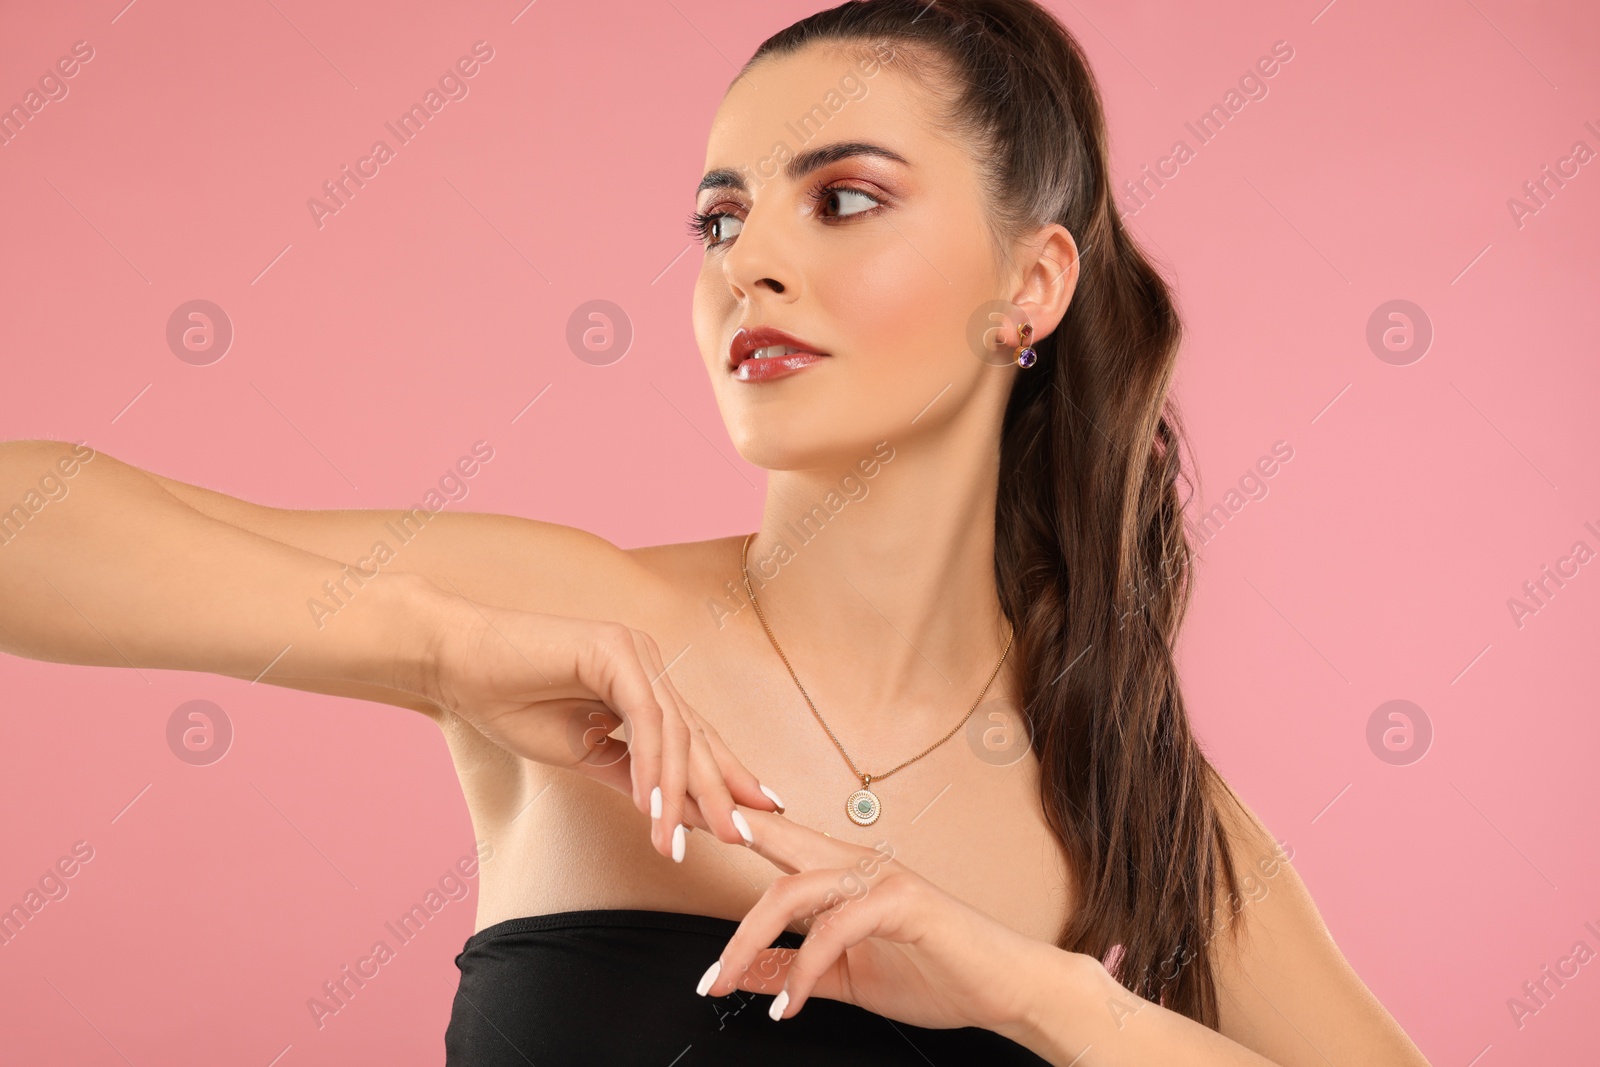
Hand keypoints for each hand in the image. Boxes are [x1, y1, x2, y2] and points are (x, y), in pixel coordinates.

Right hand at [422, 595, 780, 859]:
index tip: (755, 817)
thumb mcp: (580, 752)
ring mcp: (634, 652)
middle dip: (722, 791)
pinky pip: (644, 716)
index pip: (695, 737)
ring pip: (674, 731)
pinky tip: (652, 804)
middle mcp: (648, 664)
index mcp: (643, 684)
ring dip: (679, 792)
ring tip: (678, 842)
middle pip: (696, 735)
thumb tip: (672, 810)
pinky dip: (650, 763)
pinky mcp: (613, 650)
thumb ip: (628, 774)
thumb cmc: (508, 702)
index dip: (727, 777)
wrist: (453, 664)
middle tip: (744, 838)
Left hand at [696, 806, 1081, 1036]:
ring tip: (720, 983)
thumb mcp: (845, 977)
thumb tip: (737, 974)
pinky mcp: (903, 904)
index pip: (773, 838)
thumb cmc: (935, 972)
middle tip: (670, 834)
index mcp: (841, 871)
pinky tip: (787, 1007)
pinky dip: (802, 972)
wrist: (1006, 987)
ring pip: (792, 891)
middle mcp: (857, 862)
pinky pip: (835, 931)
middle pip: (771, 843)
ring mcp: (881, 878)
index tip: (678, 813)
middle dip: (719, 833)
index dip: (726, 822)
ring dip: (747, 940)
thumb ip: (792, 970)